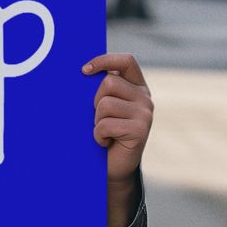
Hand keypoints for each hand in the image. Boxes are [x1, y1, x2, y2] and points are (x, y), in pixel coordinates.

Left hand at [82, 53, 152, 226]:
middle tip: (98, 118)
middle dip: (94, 101)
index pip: (126, 61)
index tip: (84, 70)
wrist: (112, 167)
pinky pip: (106, 124)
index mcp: (136, 86)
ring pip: (105, 104)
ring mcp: (145, 114)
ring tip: (102, 131)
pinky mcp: (141, 130)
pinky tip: (104, 141)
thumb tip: (81, 71)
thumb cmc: (103, 132)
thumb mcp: (101, 106)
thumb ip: (100, 89)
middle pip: (109, 82)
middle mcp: (145, 97)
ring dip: (96, 120)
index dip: (105, 60)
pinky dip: (98, 135)